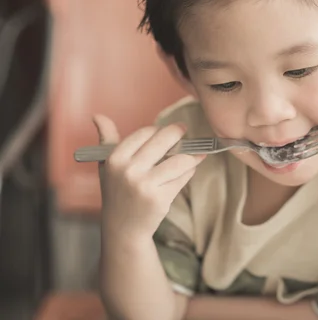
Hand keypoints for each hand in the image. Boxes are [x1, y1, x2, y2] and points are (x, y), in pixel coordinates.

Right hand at [93, 114, 204, 240]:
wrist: (123, 228)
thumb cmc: (117, 191)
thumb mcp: (107, 165)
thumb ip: (106, 139)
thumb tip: (97, 116)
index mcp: (115, 159)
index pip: (145, 132)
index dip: (158, 130)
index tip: (166, 130)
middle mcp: (129, 171)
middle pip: (164, 140)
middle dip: (178, 132)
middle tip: (184, 129)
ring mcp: (145, 186)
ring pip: (180, 160)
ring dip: (190, 155)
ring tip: (194, 153)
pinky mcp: (160, 199)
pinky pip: (183, 177)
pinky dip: (190, 171)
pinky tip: (190, 169)